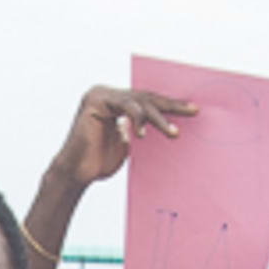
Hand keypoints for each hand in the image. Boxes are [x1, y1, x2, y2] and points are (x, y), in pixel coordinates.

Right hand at [48, 84, 197, 189]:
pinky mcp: (96, 101)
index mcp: (116, 102)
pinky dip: (137, 118)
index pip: (147, 101)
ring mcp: (101, 95)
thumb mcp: (127, 142)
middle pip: (146, 97)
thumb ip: (140, 129)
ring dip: (159, 117)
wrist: (76, 173)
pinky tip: (143, 133)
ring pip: (139, 101)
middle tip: (192, 111)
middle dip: (171, 105)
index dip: (169, 106)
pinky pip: (125, 105)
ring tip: (173, 132)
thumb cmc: (100, 161)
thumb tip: (165, 125)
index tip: (191, 111)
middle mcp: (108, 94)